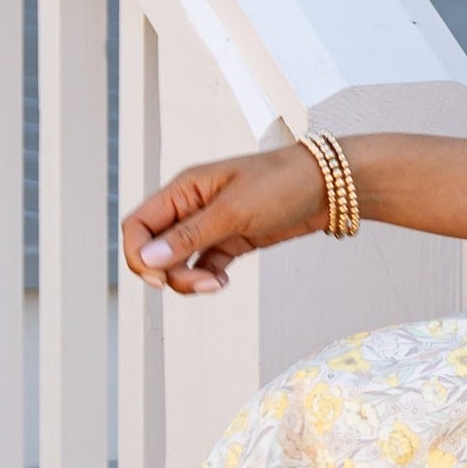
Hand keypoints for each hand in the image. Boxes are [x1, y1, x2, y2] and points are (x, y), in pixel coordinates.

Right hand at [122, 146, 326, 293]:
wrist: (329, 187)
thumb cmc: (283, 183)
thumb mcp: (233, 211)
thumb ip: (189, 236)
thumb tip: (147, 259)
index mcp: (183, 190)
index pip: (137, 225)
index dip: (138, 255)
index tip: (159, 278)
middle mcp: (191, 206)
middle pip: (154, 248)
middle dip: (167, 273)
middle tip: (199, 284)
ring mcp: (210, 224)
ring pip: (178, 261)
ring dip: (188, 279)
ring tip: (215, 284)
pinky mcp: (231, 239)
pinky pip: (203, 265)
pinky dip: (207, 277)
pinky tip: (222, 281)